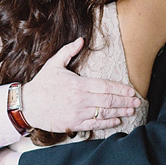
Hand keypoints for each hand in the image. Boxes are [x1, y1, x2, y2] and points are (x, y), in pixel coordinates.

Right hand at [23, 38, 139, 131]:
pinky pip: (95, 124)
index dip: (121, 89)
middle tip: (137, 102)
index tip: (132, 91)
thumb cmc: (41, 84)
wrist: (27, 105)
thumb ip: (69, 51)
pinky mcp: (73, 124)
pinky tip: (117, 121)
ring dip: (120, 112)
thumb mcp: (54, 64)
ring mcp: (78, 113)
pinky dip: (107, 123)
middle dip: (125, 101)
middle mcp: (81, 99)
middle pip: (108, 100)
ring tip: (131, 110)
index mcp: (78, 84)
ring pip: (104, 113)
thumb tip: (81, 40)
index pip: (105, 86)